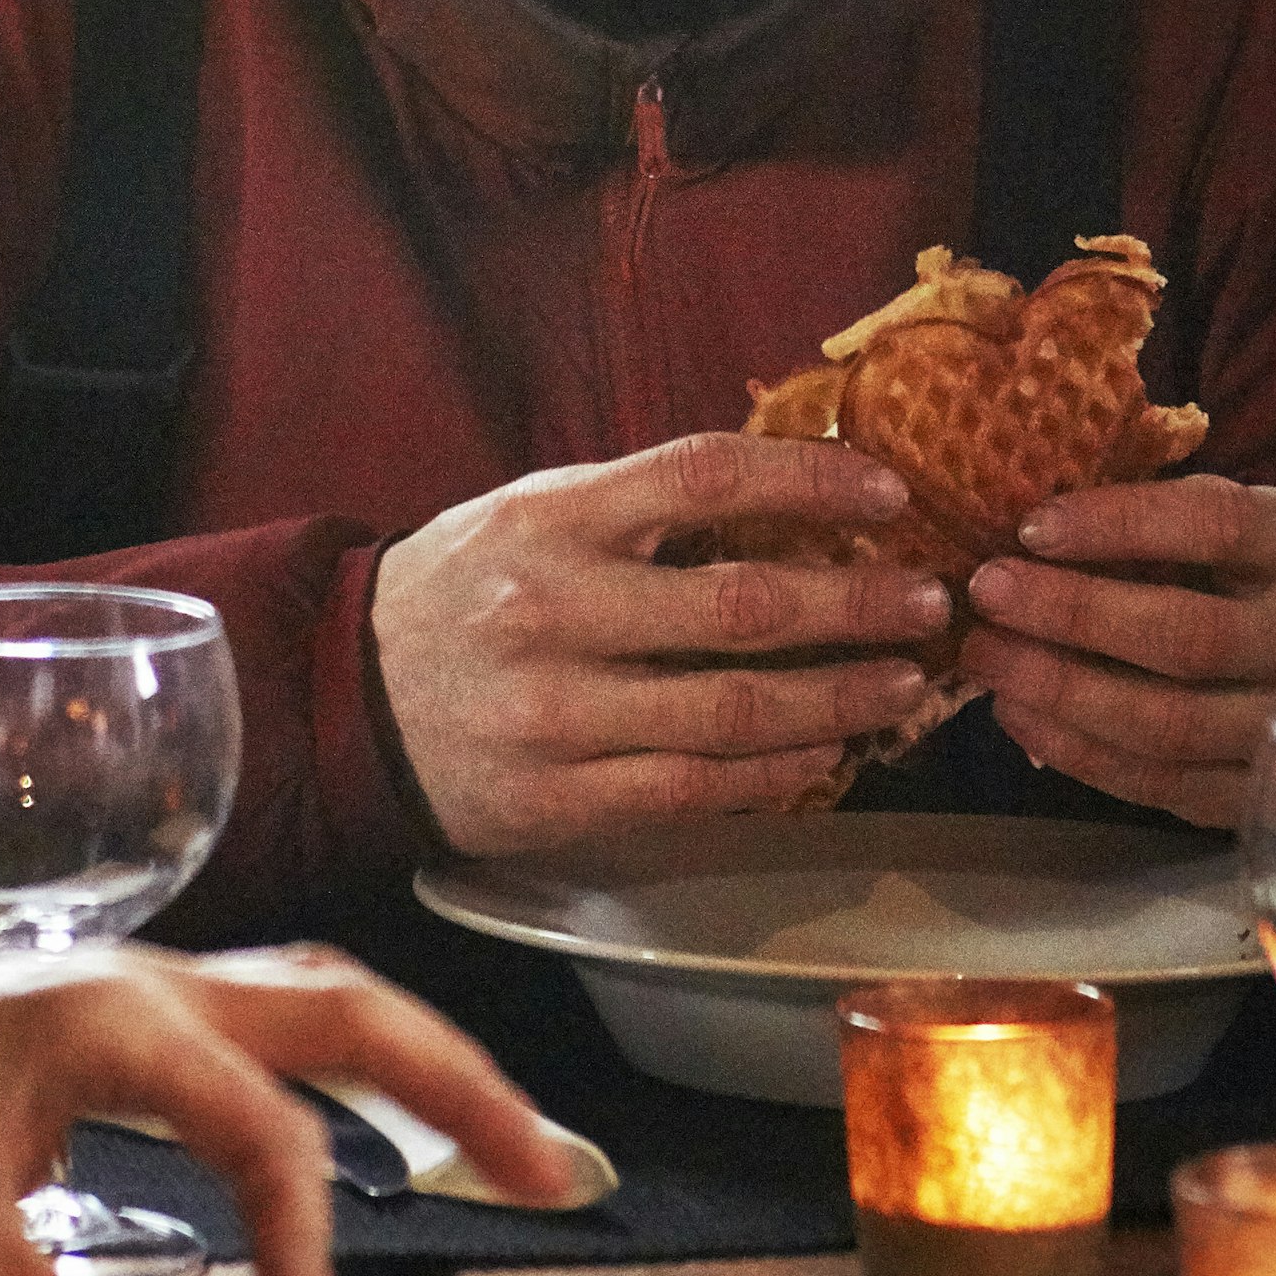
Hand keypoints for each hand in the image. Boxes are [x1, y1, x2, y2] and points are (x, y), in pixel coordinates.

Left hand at [0, 941, 600, 1275]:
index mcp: (117, 1029)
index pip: (267, 1140)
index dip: (306, 1259)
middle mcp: (162, 988)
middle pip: (352, 1011)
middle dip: (462, 1089)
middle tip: (550, 1176)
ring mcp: (163, 989)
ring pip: (330, 998)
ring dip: (427, 1065)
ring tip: (514, 1148)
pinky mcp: (152, 1014)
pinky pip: (286, 1019)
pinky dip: (361, 1067)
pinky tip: (390, 1130)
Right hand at [366, 435, 947, 854]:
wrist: (343, 700)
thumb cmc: (462, 591)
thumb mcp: (530, 515)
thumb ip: (638, 506)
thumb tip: (788, 489)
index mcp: (550, 519)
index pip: (704, 477)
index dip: (809, 479)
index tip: (888, 490)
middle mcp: (553, 611)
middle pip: (742, 604)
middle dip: (858, 603)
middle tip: (933, 599)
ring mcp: (556, 714)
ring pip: (733, 711)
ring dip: (839, 698)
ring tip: (906, 683)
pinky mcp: (560, 799)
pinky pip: (695, 789)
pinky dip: (776, 774)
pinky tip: (829, 754)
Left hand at [961, 474, 1275, 818]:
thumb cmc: (1227, 567)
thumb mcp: (1203, 514)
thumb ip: (1136, 515)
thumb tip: (1021, 533)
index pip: (1218, 528)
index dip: (1121, 524)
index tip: (1031, 527)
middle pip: (1190, 638)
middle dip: (1074, 615)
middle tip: (987, 593)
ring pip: (1171, 724)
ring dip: (1061, 693)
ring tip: (986, 658)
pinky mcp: (1254, 796)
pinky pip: (1158, 784)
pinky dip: (1075, 752)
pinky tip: (1015, 713)